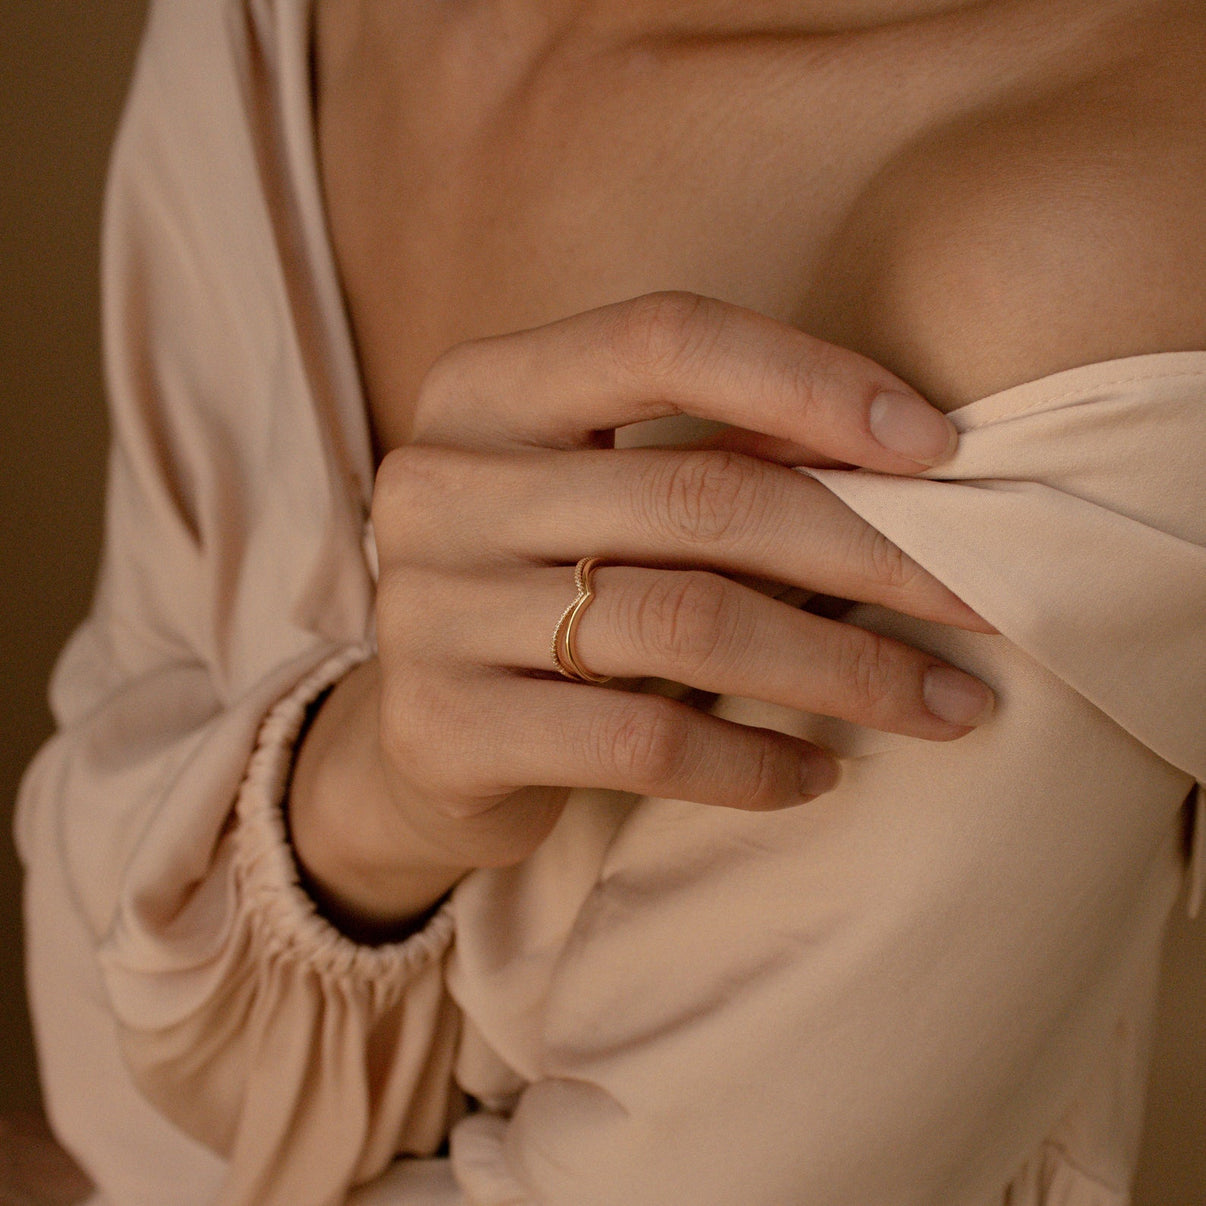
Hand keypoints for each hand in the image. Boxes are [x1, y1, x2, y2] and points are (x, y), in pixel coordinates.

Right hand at [290, 294, 994, 931]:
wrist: (422, 734)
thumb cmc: (544, 593)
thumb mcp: (603, 501)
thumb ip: (711, 462)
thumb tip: (906, 457)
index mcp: (483, 392)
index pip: (663, 339)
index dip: (810, 382)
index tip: (939, 452)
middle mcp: (440, 485)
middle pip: (697, 494)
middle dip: (869, 549)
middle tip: (985, 601)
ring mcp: (429, 610)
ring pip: (684, 622)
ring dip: (843, 667)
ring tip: (943, 703)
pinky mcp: (445, 728)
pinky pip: (641, 740)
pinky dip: (754, 760)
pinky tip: (820, 774)